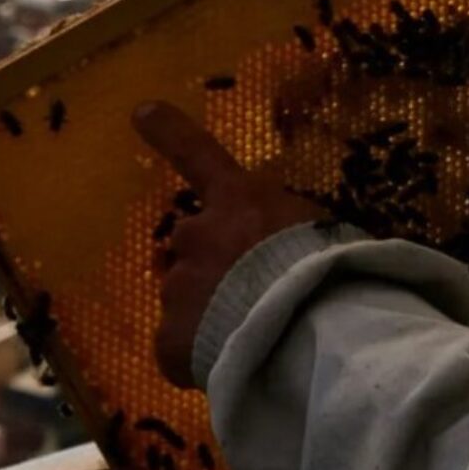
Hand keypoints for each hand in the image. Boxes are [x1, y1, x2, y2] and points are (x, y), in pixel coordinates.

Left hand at [133, 101, 319, 387]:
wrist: (305, 328)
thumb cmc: (328, 269)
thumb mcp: (322, 231)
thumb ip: (288, 232)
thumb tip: (288, 247)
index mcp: (238, 201)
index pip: (198, 154)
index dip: (169, 132)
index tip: (140, 109)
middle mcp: (197, 234)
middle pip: (192, 242)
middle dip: (211, 262)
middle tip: (246, 291)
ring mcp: (177, 287)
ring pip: (186, 296)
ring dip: (209, 309)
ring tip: (249, 334)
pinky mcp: (168, 338)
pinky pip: (178, 345)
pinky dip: (197, 353)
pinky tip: (231, 360)